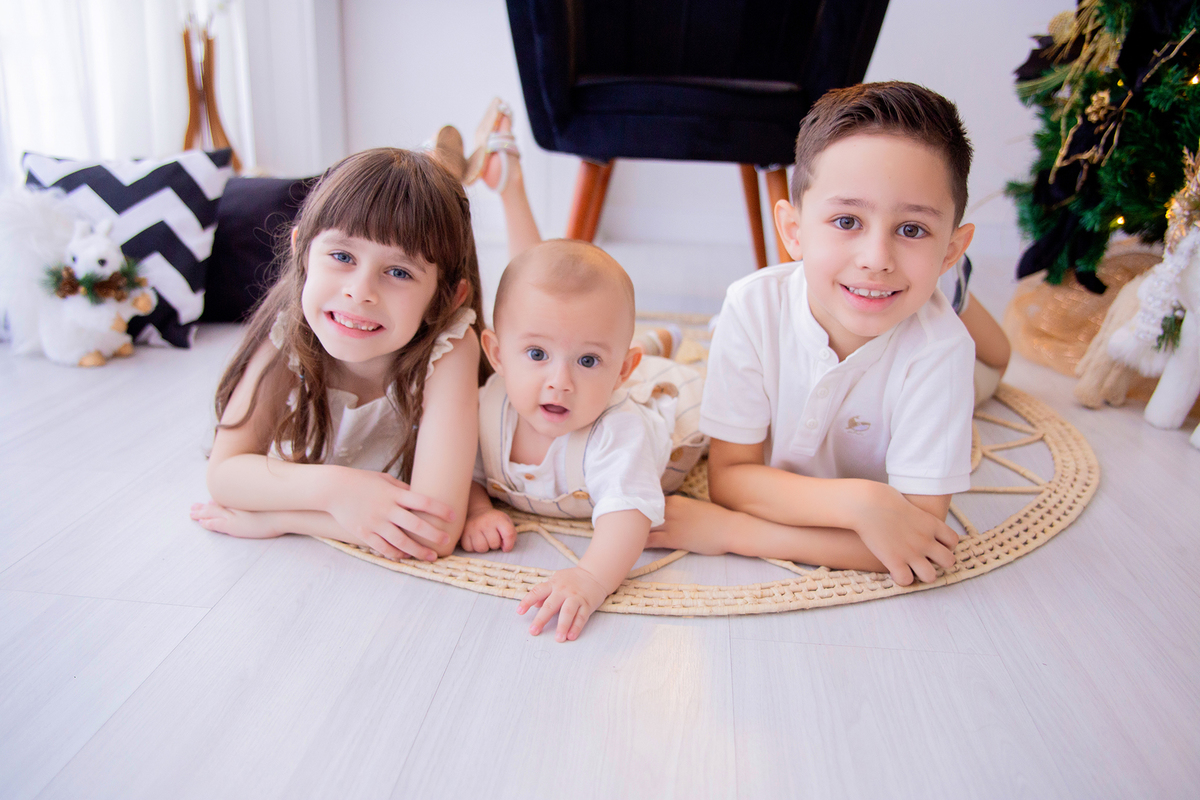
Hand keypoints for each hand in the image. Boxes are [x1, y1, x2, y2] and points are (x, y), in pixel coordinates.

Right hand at [327, 469, 454, 560]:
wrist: (333, 489)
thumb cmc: (362, 481)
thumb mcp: (385, 480)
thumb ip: (403, 489)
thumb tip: (421, 497)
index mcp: (394, 493)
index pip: (423, 501)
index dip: (440, 509)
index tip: (453, 516)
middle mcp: (386, 509)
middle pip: (415, 525)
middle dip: (434, 534)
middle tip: (447, 541)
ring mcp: (375, 523)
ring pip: (401, 541)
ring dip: (418, 550)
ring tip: (431, 556)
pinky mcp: (365, 533)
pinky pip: (383, 547)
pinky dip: (396, 554)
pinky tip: (407, 557)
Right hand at [460, 508, 515, 552]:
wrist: (477, 512)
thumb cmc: (494, 521)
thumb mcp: (506, 522)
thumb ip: (510, 534)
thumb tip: (504, 548)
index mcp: (499, 518)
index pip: (509, 533)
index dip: (509, 544)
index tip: (506, 548)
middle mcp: (486, 522)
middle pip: (494, 544)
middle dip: (495, 545)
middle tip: (492, 539)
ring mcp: (473, 527)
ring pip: (481, 548)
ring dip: (484, 548)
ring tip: (484, 541)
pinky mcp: (463, 533)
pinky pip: (469, 549)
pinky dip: (473, 548)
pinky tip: (475, 541)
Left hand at [517, 566, 610, 641]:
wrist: (595, 574)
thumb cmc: (572, 579)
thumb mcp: (556, 581)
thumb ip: (545, 593)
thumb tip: (534, 605)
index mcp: (554, 584)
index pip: (538, 592)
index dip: (527, 601)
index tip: (519, 612)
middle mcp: (564, 590)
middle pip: (551, 605)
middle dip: (541, 619)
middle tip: (533, 631)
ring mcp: (576, 597)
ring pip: (568, 612)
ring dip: (562, 626)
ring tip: (558, 639)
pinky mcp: (588, 604)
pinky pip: (581, 617)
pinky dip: (576, 627)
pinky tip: (571, 636)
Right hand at [853, 483, 956, 585]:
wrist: (866, 502)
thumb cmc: (881, 497)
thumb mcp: (907, 502)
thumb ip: (915, 514)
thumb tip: (907, 516)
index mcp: (931, 524)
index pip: (953, 541)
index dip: (945, 545)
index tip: (933, 544)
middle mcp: (926, 540)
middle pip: (948, 561)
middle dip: (938, 562)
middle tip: (924, 558)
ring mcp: (911, 552)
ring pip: (931, 576)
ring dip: (921, 574)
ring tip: (911, 568)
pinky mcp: (894, 561)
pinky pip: (906, 580)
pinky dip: (901, 578)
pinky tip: (894, 570)